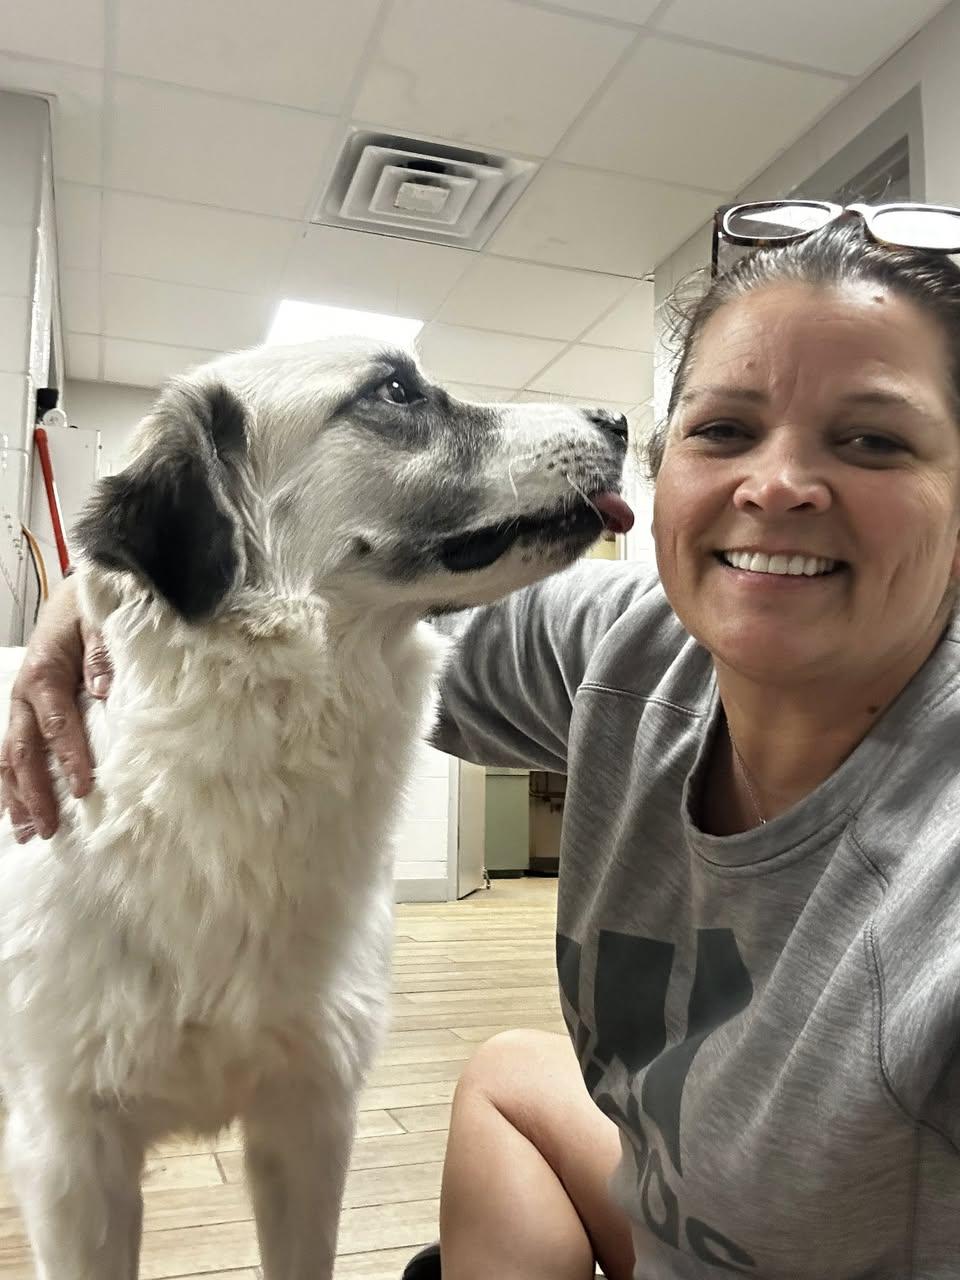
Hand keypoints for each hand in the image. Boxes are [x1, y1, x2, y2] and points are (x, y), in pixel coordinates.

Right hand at [0, 579, 111, 841]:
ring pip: (9, 758)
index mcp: (44, 675)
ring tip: (26, 833)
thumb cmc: (88, 613)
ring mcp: (19, 707)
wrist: (71, 600)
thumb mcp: (99, 623)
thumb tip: (103, 689)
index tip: (82, 788)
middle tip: (47, 828)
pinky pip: (11, 753)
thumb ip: (102, 654)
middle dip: (33, 792)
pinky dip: (11, 784)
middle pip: (23, 751)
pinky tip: (16, 813)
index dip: (68, 757)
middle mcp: (24, 695)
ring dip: (16, 796)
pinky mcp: (23, 713)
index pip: (57, 725)